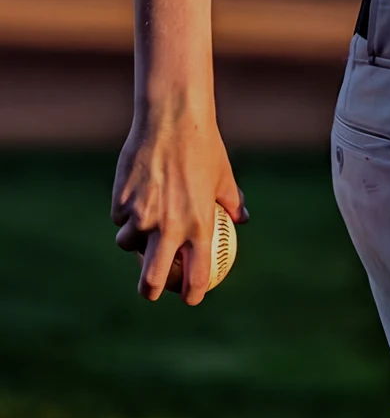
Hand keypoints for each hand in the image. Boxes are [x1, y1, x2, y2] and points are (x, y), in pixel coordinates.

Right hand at [111, 110, 247, 304]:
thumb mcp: (224, 175)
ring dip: (132, 241)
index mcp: (199, 225)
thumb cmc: (204, 146)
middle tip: (151, 289)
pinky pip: (120, 217)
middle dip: (149, 290)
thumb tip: (241, 218)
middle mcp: (169, 227)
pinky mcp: (122, 202)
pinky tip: (134, 195)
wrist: (173, 119)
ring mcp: (142, 216)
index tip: (190, 297)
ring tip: (140, 227)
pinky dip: (124, 212)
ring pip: (128, 244)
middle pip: (151, 277)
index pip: (196, 275)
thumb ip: (231, 201)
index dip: (193, 293)